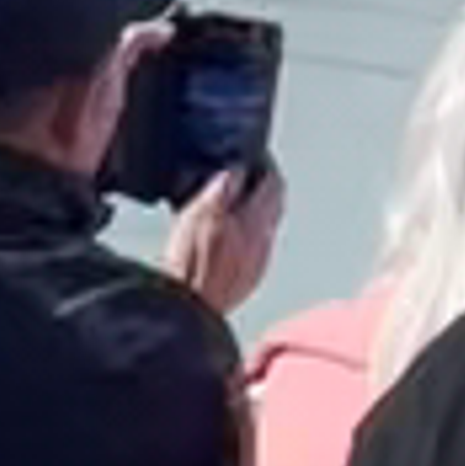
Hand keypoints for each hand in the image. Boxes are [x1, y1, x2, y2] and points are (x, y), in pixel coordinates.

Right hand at [168, 155, 285, 317]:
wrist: (189, 309)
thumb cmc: (191, 264)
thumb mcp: (201, 211)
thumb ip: (222, 187)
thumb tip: (235, 169)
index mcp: (255, 222)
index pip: (274, 183)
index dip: (266, 165)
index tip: (257, 156)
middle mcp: (263, 243)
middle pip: (275, 205)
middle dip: (265, 186)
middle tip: (249, 174)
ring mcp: (257, 264)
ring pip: (265, 227)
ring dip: (255, 211)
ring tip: (234, 202)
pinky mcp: (247, 280)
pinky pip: (255, 249)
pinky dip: (246, 235)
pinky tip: (228, 236)